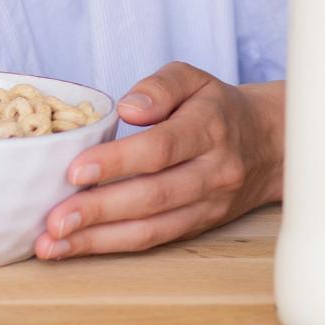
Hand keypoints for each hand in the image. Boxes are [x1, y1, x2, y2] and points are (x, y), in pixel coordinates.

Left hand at [35, 63, 284, 258]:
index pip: (160, 148)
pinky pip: (155, 240)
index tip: (76, 169)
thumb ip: (159, 87)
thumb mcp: (191, 78)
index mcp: (208, 128)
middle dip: (100, 211)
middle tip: (55, 220)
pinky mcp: (199, 226)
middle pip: (153, 195)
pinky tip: (79, 246)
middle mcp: (212, 172)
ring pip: (152, 227)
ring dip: (100, 239)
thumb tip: (128, 108)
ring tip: (55, 243)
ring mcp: (208, 205)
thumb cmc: (215, 106)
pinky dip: (114, 246)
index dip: (117, 161)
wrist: (269, 145)